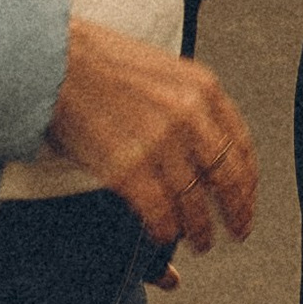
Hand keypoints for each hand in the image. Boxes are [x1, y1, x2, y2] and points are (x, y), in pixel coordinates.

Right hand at [45, 20, 258, 250]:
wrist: (55, 63)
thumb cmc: (101, 63)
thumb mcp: (164, 72)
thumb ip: (191, 106)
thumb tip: (206, 150)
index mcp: (203, 89)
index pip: (241, 145)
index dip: (248, 180)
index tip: (247, 198)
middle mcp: (190, 117)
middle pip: (227, 178)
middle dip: (237, 211)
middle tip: (238, 230)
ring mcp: (161, 145)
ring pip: (195, 202)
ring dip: (200, 229)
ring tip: (201, 240)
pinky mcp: (130, 170)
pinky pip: (160, 213)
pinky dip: (165, 230)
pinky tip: (164, 234)